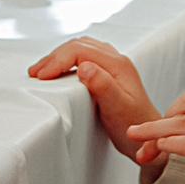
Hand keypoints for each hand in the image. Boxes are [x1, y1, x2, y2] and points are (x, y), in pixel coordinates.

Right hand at [27, 38, 159, 164]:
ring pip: (81, 49)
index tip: (42, 76)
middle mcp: (116, 60)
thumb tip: (83, 67)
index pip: (81, 50)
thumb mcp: (118, 108)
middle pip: (79, 46)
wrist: (150, 137)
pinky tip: (59, 72)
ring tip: (41, 71)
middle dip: (54, 57)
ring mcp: (113, 66)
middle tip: (35, 73)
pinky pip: (84, 57)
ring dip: (59, 57)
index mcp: (118, 64)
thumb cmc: (135, 125)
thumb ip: (103, 85)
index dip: (58, 60)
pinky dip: (67, 61)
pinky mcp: (108, 74)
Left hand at [125, 93, 184, 183]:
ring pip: (181, 125)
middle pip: (181, 113)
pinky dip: (169, 144)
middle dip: (153, 126)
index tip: (152, 131)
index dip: (165, 112)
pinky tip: (160, 150)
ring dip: (154, 136)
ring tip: (141, 151)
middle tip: (135, 138)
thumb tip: (156, 130)